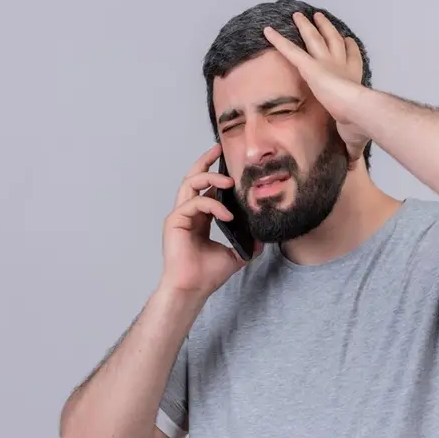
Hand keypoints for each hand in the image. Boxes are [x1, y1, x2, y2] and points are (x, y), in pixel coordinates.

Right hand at [160, 144, 261, 295]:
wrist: (193, 289)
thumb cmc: (207, 275)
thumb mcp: (234, 254)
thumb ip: (247, 244)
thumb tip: (263, 238)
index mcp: (199, 218)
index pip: (206, 188)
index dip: (216, 174)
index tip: (229, 162)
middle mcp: (188, 213)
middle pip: (193, 178)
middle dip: (205, 161)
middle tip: (218, 149)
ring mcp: (179, 216)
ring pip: (190, 184)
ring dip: (210, 177)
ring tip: (229, 180)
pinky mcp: (175, 221)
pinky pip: (195, 203)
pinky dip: (212, 205)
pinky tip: (227, 214)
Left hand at [264, 12, 370, 162]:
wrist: (360, 114)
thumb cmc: (360, 126)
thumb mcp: (354, 140)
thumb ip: (350, 151)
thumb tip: (351, 170)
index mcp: (352, 80)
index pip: (351, 60)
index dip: (349, 50)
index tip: (347, 42)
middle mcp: (339, 67)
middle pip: (332, 42)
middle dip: (326, 29)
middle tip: (320, 18)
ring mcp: (324, 65)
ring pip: (312, 39)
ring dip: (304, 27)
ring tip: (297, 16)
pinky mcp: (310, 67)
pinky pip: (289, 50)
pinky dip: (277, 40)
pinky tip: (267, 31)